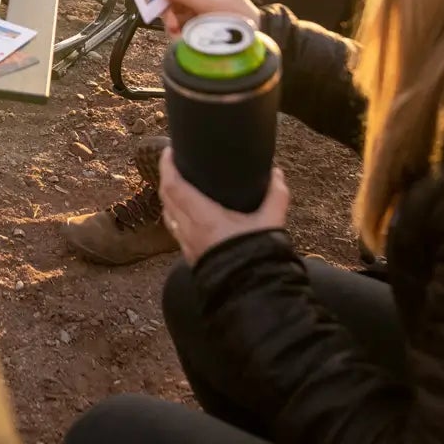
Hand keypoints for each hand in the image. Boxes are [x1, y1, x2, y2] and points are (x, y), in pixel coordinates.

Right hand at [156, 0, 260, 37]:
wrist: (249, 40)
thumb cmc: (237, 15)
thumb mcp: (207, 2)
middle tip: (158, 9)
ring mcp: (192, 1)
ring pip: (169, 3)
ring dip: (168, 16)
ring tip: (174, 28)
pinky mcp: (190, 17)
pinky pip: (174, 18)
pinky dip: (174, 26)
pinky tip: (179, 34)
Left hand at [159, 150, 290, 263]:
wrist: (252, 291)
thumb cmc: (258, 255)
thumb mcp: (270, 221)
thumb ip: (275, 195)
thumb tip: (277, 175)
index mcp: (203, 217)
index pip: (174, 186)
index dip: (167, 166)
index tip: (169, 152)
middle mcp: (189, 230)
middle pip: (166, 198)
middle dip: (166, 177)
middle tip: (173, 163)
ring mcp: (187, 245)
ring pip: (168, 215)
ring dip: (169, 198)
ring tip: (178, 185)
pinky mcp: (191, 256)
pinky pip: (175, 230)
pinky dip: (175, 216)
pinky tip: (185, 213)